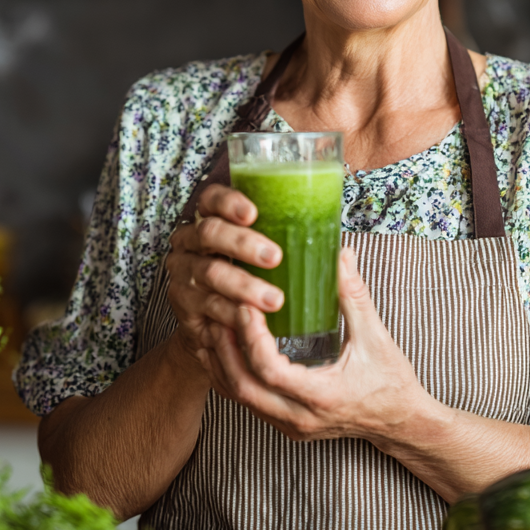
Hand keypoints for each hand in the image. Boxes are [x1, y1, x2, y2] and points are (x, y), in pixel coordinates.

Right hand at [165, 183, 284, 367]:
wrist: (218, 331)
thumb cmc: (251, 281)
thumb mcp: (268, 258)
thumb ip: (298, 251)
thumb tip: (345, 255)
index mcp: (211, 220)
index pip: (211, 199)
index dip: (228, 202)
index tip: (254, 213)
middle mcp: (190, 244)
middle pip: (209, 233)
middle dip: (242, 243)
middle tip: (275, 257)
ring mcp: (184, 275)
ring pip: (211, 273)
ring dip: (244, 285)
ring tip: (274, 299)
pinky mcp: (185, 308)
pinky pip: (209, 308)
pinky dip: (232, 314)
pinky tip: (252, 319)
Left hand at [200, 248, 432, 443]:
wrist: (400, 422)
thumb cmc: (391, 381)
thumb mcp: (376, 337)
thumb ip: (354, 295)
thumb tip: (341, 254)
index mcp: (322, 396)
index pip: (270, 371)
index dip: (251, 337)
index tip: (245, 305)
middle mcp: (300, 417)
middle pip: (243, 387)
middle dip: (225, 348)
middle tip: (219, 311)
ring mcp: (290, 426)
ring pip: (239, 398)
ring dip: (222, 361)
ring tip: (214, 324)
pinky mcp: (286, 425)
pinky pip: (248, 402)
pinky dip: (231, 374)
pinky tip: (225, 348)